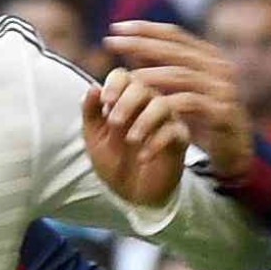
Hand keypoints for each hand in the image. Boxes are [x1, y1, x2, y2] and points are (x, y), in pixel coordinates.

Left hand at [82, 65, 191, 207]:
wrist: (130, 192)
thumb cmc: (113, 160)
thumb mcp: (94, 137)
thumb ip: (91, 113)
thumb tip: (92, 88)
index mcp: (125, 99)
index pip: (124, 77)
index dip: (114, 84)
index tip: (105, 102)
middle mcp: (147, 103)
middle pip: (143, 87)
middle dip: (127, 102)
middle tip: (114, 123)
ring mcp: (165, 119)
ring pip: (162, 105)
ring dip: (144, 120)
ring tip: (131, 140)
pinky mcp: (179, 139)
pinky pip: (174, 131)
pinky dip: (157, 143)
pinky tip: (142, 157)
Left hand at [103, 22, 255, 181]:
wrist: (235, 148)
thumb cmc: (204, 117)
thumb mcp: (184, 89)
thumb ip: (164, 68)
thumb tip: (133, 47)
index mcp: (208, 56)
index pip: (174, 35)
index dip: (145, 29)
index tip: (115, 28)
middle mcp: (217, 66)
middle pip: (174, 50)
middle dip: (140, 44)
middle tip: (110, 43)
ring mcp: (221, 88)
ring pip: (179, 76)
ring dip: (148, 78)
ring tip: (123, 78)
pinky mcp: (221, 111)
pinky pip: (187, 105)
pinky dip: (162, 106)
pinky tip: (143, 108)